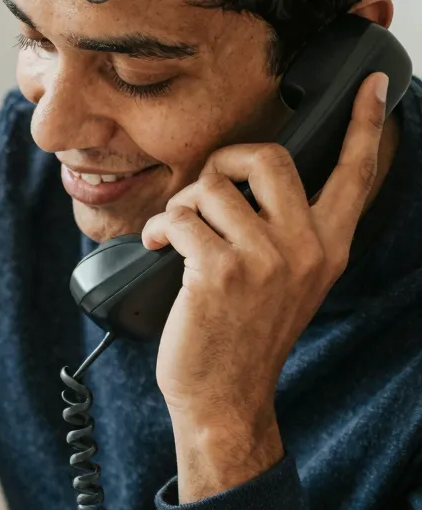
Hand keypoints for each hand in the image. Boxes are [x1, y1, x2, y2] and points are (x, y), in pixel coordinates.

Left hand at [142, 72, 390, 501]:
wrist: (223, 401)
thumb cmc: (242, 344)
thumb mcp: (288, 288)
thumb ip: (287, 238)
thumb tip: (245, 189)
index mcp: (329, 248)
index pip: (356, 175)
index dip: (365, 127)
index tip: (372, 90)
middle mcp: (305, 248)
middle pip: (269, 157)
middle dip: (223, 162)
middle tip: (202, 193)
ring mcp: (264, 259)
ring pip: (212, 187)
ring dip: (180, 207)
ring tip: (173, 236)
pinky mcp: (218, 271)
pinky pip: (180, 217)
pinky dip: (158, 228)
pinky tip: (155, 247)